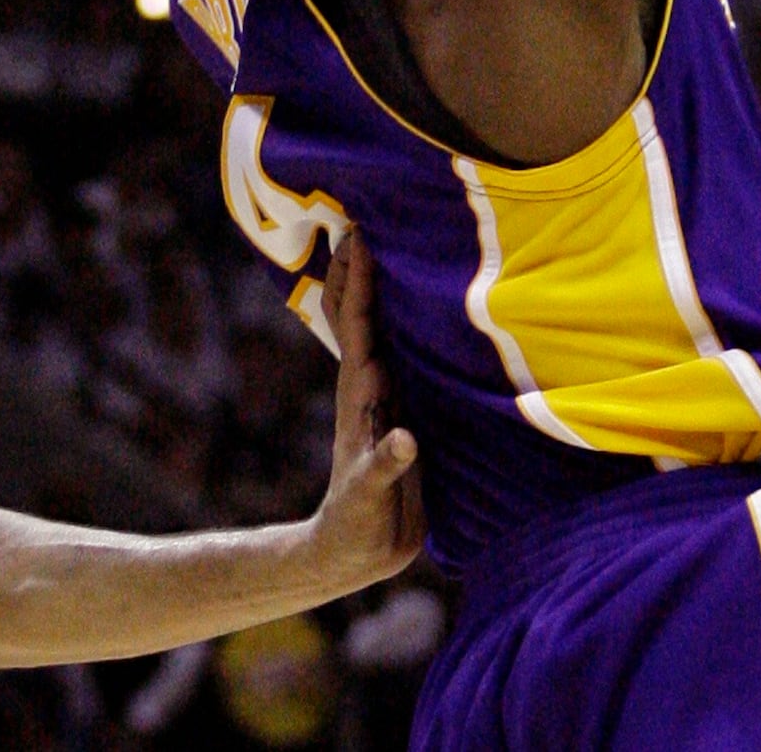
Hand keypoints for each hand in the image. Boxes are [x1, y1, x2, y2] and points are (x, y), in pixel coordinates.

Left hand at [306, 233, 424, 589]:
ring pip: (373, 324)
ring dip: (373, 282)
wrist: (350, 549)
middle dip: (355, 265)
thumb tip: (403, 440)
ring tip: (378, 238)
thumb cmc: (358, 523)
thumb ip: (385, 468)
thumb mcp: (370, 499)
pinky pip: (395, 348)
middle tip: (359, 212)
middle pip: (356, 311)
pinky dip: (395, 316)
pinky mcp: (395, 404)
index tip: (360, 237)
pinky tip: (411, 296)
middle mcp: (368, 382)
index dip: (359, 283)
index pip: (360, 327)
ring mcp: (380, 391)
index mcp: (363, 395)